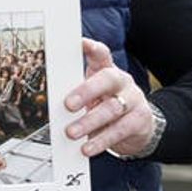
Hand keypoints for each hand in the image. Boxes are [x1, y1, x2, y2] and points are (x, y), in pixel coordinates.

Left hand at [64, 38, 154, 156]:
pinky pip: (119, 131)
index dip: (92, 48)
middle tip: (67, 105)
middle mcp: (122, 81)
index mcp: (107, 70)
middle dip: (86, 91)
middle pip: (107, 79)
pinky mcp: (140, 121)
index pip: (102, 54)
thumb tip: (51, 97)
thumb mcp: (94, 93)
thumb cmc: (107, 104)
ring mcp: (134, 100)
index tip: (80, 43)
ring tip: (71, 133)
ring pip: (112, 109)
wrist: (139, 126)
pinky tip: (87, 147)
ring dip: (89, 122)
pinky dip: (101, 140)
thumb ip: (77, 90)